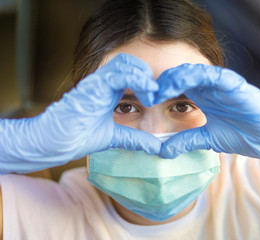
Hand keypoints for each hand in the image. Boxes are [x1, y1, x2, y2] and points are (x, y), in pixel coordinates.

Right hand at [0, 54, 160, 172]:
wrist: (56, 143)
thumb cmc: (78, 137)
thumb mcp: (115, 137)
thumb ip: (135, 139)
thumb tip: (156, 147)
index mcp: (108, 90)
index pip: (131, 72)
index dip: (146, 82)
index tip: (156, 100)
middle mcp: (103, 82)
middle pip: (130, 62)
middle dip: (146, 74)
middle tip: (155, 95)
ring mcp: (97, 82)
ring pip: (125, 62)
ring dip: (143, 75)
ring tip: (152, 95)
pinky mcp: (93, 86)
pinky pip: (118, 74)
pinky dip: (137, 79)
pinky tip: (147, 92)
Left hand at [156, 64, 259, 190]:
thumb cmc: (242, 135)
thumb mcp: (207, 139)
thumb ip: (185, 141)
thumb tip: (162, 152)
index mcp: (202, 96)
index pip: (177, 85)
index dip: (161, 89)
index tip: (146, 100)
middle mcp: (210, 87)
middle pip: (182, 74)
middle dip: (164, 81)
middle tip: (150, 93)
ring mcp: (223, 84)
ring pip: (196, 71)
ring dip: (177, 77)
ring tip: (162, 89)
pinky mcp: (236, 84)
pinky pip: (216, 74)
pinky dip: (200, 76)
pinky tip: (186, 83)